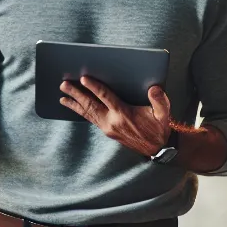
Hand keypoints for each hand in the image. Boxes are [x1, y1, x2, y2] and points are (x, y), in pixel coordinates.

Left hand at [59, 76, 173, 157]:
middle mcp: (112, 121)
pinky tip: (74, 107)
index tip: (83, 79)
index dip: (94, 87)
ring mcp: (108, 127)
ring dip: (74, 104)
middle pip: (90, 105)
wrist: (157, 148)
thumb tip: (154, 88)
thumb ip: (160, 100)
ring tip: (62, 96)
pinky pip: (91, 120)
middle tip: (64, 84)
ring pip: (88, 113)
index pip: (106, 97)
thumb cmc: (159, 127)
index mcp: (124, 114)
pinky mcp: (107, 131)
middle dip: (76, 94)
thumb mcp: (164, 113)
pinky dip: (81, 112)